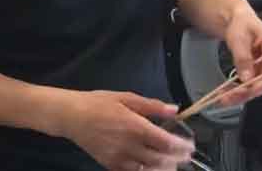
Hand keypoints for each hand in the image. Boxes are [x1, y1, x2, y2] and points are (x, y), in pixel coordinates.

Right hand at [60, 90, 193, 170]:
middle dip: (177, 159)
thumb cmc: (99, 103)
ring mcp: (119, 158)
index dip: (181, 146)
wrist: (71, 116)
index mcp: (134, 126)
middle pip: (160, 159)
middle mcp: (128, 145)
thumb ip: (152, 106)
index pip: (165, 142)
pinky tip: (152, 168)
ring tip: (174, 164)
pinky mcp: (110, 165)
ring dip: (164, 168)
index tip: (190, 145)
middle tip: (187, 156)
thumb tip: (174, 110)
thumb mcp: (127, 97)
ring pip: (148, 169)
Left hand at [220, 6, 261, 105]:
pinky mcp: (257, 74)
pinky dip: (237, 92)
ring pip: (257, 87)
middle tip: (231, 96)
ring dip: (241, 95)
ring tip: (224, 99)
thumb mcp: (239, 37)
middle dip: (249, 91)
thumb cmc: (242, 24)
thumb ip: (243, 57)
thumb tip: (247, 78)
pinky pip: (249, 86)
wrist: (238, 22)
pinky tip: (225, 95)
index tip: (252, 88)